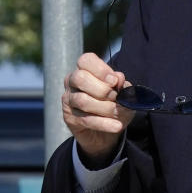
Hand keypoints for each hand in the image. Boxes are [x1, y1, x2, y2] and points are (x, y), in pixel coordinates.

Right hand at [62, 52, 134, 166]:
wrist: (105, 132)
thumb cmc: (114, 105)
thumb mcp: (123, 93)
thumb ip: (121, 84)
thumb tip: (118, 78)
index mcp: (85, 70)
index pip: (86, 60)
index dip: (101, 69)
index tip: (115, 81)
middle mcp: (72, 82)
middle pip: (80, 78)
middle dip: (102, 89)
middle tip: (116, 97)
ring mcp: (68, 100)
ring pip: (83, 100)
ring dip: (105, 108)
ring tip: (118, 112)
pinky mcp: (69, 118)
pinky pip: (86, 119)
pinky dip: (104, 123)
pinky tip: (117, 126)